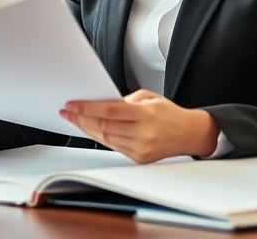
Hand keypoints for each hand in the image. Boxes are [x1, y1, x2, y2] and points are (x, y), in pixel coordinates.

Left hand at [60, 89, 219, 162]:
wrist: (190, 133)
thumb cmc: (169, 113)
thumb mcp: (149, 97)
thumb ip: (124, 101)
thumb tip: (99, 105)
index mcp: (147, 114)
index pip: (109, 111)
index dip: (87, 108)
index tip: (71, 105)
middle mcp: (144, 134)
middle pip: (104, 127)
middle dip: (81, 119)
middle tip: (67, 112)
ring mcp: (142, 149)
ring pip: (106, 138)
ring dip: (87, 129)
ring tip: (75, 119)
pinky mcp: (140, 159)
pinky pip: (113, 147)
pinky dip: (100, 137)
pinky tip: (91, 129)